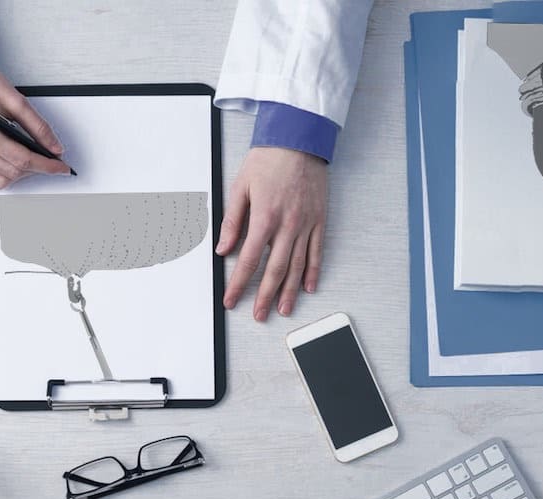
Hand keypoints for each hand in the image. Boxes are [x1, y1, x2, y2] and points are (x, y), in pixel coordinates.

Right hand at [0, 63, 70, 186]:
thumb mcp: (15, 99)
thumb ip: (38, 126)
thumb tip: (55, 147)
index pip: (24, 160)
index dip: (48, 166)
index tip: (62, 167)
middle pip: (15, 173)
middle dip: (37, 169)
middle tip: (50, 160)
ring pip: (2, 181)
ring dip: (21, 174)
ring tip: (30, 159)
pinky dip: (4, 175)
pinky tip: (12, 162)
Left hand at [217, 147, 327, 320]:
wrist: (300, 139)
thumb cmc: (269, 159)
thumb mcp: (240, 186)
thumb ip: (232, 220)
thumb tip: (223, 248)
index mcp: (264, 217)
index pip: (248, 260)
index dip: (238, 284)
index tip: (231, 299)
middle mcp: (287, 225)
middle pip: (275, 270)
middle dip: (264, 296)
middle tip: (258, 315)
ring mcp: (306, 225)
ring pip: (297, 266)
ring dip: (290, 292)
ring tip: (284, 310)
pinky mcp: (319, 221)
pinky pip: (317, 252)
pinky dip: (313, 272)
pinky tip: (309, 288)